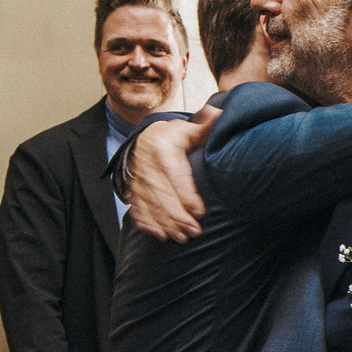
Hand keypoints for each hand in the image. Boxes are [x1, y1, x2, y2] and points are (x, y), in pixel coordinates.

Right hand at [127, 108, 217, 241]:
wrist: (145, 137)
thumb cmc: (173, 136)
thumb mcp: (187, 129)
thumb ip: (203, 125)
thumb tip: (218, 114)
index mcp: (162, 149)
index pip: (175, 176)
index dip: (186, 196)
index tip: (199, 212)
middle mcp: (147, 164)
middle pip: (162, 195)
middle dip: (177, 216)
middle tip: (193, 232)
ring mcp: (138, 178)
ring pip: (150, 205)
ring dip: (164, 224)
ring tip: (180, 237)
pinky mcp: (133, 189)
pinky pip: (137, 207)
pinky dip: (146, 223)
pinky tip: (159, 234)